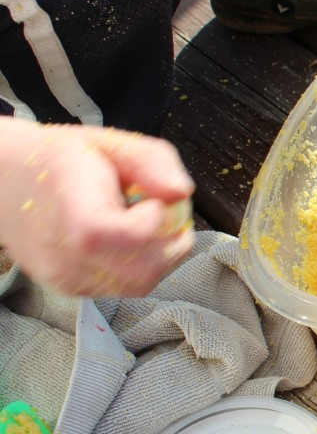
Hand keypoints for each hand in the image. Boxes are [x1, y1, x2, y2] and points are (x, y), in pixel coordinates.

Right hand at [0, 118, 194, 297]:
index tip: (149, 198)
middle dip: (170, 240)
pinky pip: (125, 288)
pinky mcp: (71, 290)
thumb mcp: (112, 143)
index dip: (157, 216)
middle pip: (147, 270)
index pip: (135, 236)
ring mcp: (67, 279)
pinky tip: (124, 240)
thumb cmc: (60, 159)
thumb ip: (154, 162)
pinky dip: (139, 265)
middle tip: (157, 211)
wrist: (6, 180)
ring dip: (159, 255)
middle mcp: (67, 257)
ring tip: (140, 223)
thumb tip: (181, 192)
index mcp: (76, 216)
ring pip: (142, 284)